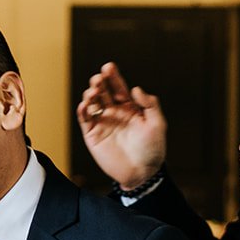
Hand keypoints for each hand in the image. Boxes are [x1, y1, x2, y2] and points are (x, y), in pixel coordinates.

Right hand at [75, 62, 165, 190]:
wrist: (142, 173)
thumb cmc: (153, 149)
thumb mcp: (157, 124)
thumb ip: (150, 105)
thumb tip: (136, 89)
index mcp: (129, 107)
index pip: (118, 88)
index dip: (113, 77)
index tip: (109, 67)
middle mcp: (114, 113)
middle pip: (103, 92)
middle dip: (99, 82)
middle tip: (98, 78)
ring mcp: (103, 123)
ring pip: (92, 103)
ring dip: (90, 95)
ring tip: (93, 91)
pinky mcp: (93, 135)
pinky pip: (85, 120)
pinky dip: (82, 110)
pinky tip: (84, 104)